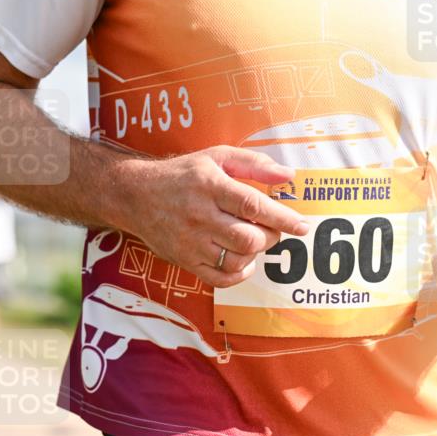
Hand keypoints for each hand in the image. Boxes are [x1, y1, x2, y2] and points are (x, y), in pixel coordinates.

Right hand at [113, 145, 309, 287]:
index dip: (282, 218)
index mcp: (209, 186)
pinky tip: (242, 261)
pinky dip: (239, 273)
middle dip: (270, 237)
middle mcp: (198, 215)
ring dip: (254, 253)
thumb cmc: (181, 175)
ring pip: (236, 260)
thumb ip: (253, 163)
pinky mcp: (183, 260)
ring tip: (251, 240)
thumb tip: (288, 176)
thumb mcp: (215, 157)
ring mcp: (189, 241)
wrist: (135, 195)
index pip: (253, 206)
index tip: (301, 226)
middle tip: (270, 229)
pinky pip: (220, 278)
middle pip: (248, 238)